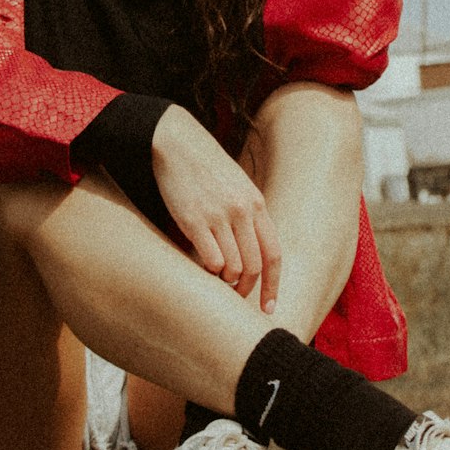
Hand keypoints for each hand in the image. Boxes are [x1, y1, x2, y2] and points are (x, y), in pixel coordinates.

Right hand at [151, 105, 280, 312]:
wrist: (176, 141)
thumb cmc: (205, 166)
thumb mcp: (237, 185)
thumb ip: (248, 214)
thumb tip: (252, 251)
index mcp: (256, 203)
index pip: (273, 254)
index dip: (273, 285)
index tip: (268, 308)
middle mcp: (242, 211)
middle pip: (254, 265)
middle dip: (246, 288)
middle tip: (236, 296)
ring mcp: (219, 215)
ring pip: (233, 267)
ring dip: (225, 280)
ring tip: (214, 274)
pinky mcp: (194, 219)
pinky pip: (210, 260)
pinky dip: (208, 270)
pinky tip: (198, 262)